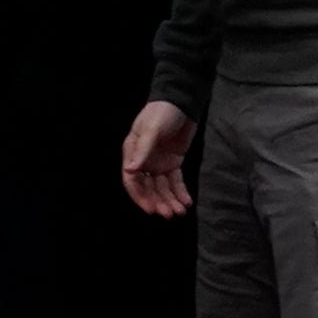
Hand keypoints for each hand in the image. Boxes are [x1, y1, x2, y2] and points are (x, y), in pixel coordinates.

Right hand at [118, 100, 193, 219]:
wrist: (182, 102)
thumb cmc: (162, 112)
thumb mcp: (151, 130)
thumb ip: (142, 151)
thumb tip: (130, 170)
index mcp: (133, 153)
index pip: (132, 180)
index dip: (141, 196)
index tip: (151, 209)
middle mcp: (144, 160)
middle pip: (148, 187)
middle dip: (158, 201)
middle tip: (169, 214)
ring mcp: (158, 162)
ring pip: (162, 187)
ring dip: (170, 200)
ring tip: (180, 211)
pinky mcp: (173, 162)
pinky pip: (175, 181)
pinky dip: (180, 192)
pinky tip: (186, 201)